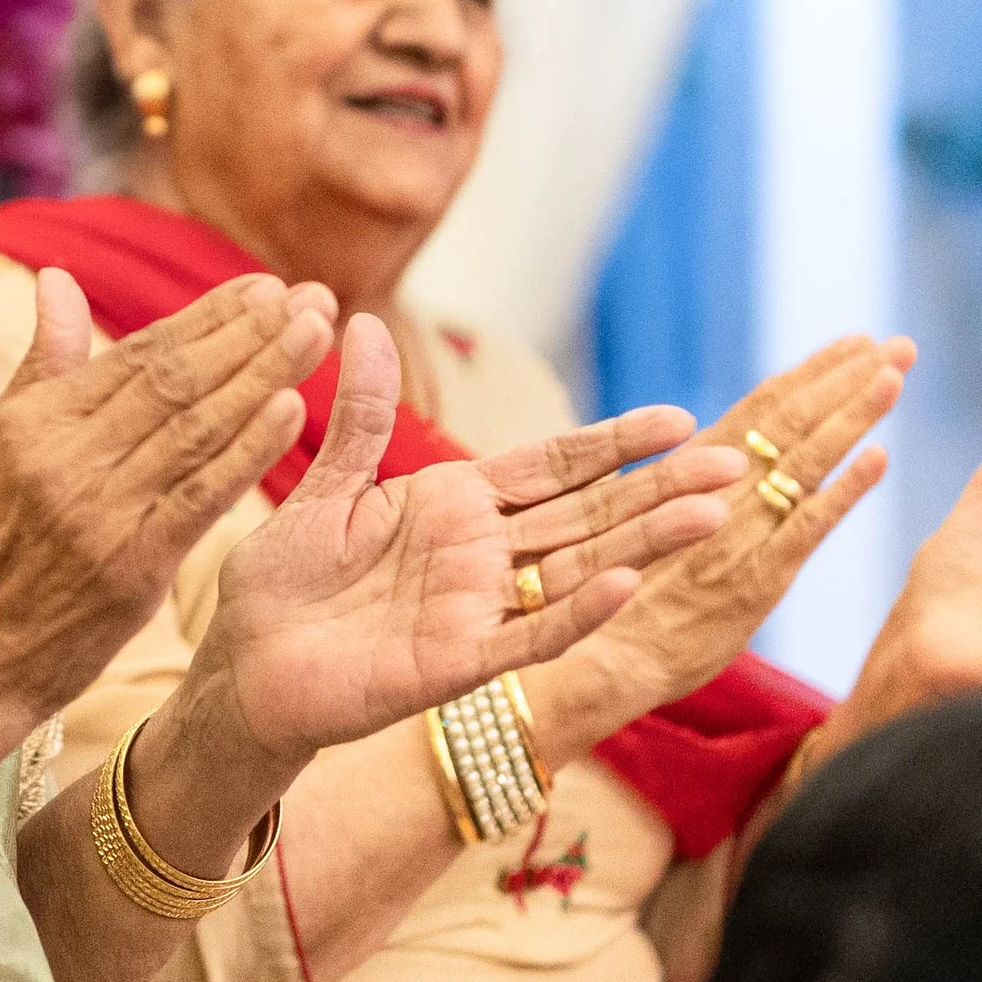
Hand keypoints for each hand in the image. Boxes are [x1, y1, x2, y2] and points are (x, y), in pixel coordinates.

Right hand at [0, 268, 332, 742]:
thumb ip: (40, 364)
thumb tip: (58, 279)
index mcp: (36, 421)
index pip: (138, 352)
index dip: (208, 316)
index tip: (264, 287)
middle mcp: (68, 456)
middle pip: (176, 379)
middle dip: (251, 332)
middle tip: (311, 297)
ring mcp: (100, 509)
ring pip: (197, 426)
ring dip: (264, 375)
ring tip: (316, 334)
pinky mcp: (131, 563)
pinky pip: (200, 495)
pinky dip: (248, 451)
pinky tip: (290, 412)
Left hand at [187, 315, 737, 773]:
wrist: (241, 663)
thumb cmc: (283, 583)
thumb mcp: (326, 484)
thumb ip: (363, 413)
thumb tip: (367, 319)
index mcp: (454, 507)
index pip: (552, 468)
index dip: (614, 443)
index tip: (682, 418)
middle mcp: (479, 557)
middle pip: (586, 515)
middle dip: (661, 490)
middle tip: (740, 463)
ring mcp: (475, 610)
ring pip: (577, 570)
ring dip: (644, 543)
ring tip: (716, 515)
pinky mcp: (454, 663)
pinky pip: (528, 635)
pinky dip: (576, 611)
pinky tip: (625, 583)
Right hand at [552, 336, 908, 713]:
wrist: (595, 661)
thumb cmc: (615, 603)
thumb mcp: (649, 533)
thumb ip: (686, 499)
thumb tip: (725, 471)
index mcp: (690, 475)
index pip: (760, 410)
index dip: (810, 374)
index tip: (854, 342)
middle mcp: (715, 493)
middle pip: (787, 422)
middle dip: (845, 379)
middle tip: (897, 344)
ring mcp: (737, 534)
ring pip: (803, 460)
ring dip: (852, 413)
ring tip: (897, 372)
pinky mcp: (754, 583)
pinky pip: (806, 529)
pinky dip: (844, 492)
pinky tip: (880, 459)